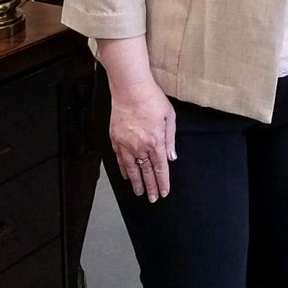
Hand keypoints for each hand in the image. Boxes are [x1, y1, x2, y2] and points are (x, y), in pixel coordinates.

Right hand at [109, 83, 176, 200]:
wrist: (130, 88)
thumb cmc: (151, 99)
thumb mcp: (169, 117)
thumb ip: (170, 139)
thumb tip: (171, 156)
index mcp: (155, 141)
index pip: (160, 167)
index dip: (162, 182)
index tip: (163, 192)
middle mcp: (139, 146)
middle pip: (146, 172)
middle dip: (150, 187)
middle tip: (152, 199)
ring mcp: (125, 143)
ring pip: (131, 169)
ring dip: (136, 182)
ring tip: (139, 192)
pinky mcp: (115, 138)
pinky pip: (120, 159)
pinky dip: (124, 169)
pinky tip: (127, 175)